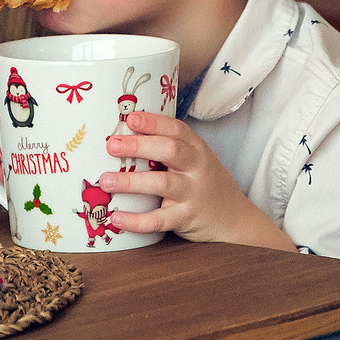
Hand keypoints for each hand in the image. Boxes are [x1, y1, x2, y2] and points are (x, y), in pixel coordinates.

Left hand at [103, 111, 290, 249]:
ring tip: (106, 181)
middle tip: (112, 145)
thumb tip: (123, 135)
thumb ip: (169, 147)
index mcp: (196, 149)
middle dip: (139, 146)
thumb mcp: (195, 159)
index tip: (130, 118)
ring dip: (131, 182)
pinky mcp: (186, 218)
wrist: (234, 219)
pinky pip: (159, 220)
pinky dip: (137, 220)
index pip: (176, 129)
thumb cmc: (205, 183)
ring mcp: (192, 194)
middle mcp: (197, 168)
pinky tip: (117, 217)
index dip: (153, 122)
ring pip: (162, 184)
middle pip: (170, 151)